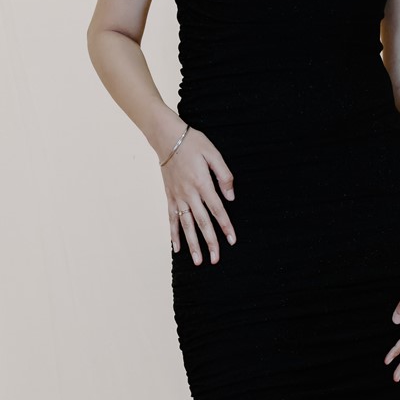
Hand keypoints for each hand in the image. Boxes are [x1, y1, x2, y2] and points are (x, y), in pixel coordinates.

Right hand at [163, 125, 235, 265]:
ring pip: (186, 225)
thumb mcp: (214, 154)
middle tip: (216, 259)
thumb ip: (224, 175)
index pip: (217, 210)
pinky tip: (177, 248)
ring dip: (192, 244)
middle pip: (202, 223)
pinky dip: (174, 234)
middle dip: (210, 242)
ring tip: (198, 261)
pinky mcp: (169, 196)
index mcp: (202, 183)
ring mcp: (177, 197)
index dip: (225, 226)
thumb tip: (231, 196)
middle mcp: (189, 194)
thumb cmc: (193, 143)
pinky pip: (172, 219)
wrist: (167, 138)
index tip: (232, 240)